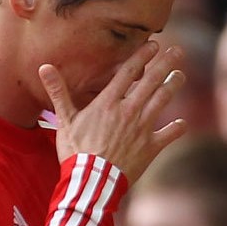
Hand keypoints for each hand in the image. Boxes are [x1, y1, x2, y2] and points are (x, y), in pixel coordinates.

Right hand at [39, 41, 186, 183]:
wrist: (92, 181)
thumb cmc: (76, 151)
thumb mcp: (64, 120)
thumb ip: (58, 92)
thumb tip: (44, 67)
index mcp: (109, 102)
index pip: (128, 72)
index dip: (142, 56)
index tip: (154, 44)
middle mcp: (129, 111)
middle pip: (151, 82)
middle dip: (165, 64)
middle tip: (178, 51)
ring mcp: (142, 129)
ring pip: (162, 101)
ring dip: (173, 86)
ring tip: (181, 75)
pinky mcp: (150, 148)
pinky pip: (168, 135)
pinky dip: (176, 128)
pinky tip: (182, 123)